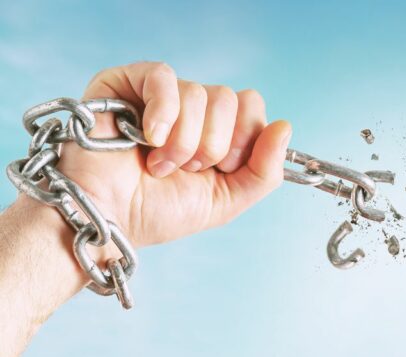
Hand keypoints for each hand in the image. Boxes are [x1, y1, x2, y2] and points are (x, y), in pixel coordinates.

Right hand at [54, 61, 291, 247]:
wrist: (109, 220)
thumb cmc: (158, 212)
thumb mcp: (227, 200)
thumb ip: (264, 171)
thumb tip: (285, 126)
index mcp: (217, 131)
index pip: (252, 107)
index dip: (244, 139)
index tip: (221, 168)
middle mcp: (192, 110)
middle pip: (231, 98)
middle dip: (214, 146)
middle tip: (187, 169)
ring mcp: (160, 95)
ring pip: (201, 93)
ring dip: (185, 142)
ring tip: (160, 165)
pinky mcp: (126, 83)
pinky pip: (163, 76)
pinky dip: (163, 113)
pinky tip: (149, 138)